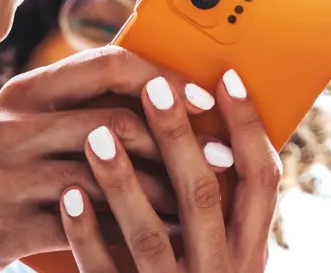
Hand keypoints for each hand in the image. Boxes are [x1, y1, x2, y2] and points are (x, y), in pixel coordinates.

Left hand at [61, 68, 271, 272]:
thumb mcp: (224, 255)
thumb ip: (220, 208)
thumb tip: (205, 125)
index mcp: (251, 253)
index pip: (262, 178)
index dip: (246, 125)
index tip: (225, 76)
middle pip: (203, 196)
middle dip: (178, 138)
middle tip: (153, 88)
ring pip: (150, 236)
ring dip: (124, 181)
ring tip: (97, 133)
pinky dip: (87, 234)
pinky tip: (69, 195)